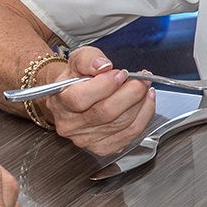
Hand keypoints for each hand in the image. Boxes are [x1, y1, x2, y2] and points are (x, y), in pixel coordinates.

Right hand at [40, 46, 159, 155]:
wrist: (72, 97)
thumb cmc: (76, 79)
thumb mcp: (77, 60)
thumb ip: (89, 58)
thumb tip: (103, 65)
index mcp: (60, 102)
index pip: (81, 98)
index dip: (106, 85)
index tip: (120, 73)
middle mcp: (71, 125)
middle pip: (106, 112)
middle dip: (131, 92)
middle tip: (140, 79)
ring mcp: (87, 139)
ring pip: (122, 123)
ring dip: (140, 102)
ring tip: (144, 86)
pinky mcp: (104, 147)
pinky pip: (131, 133)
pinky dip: (144, 114)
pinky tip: (145, 100)